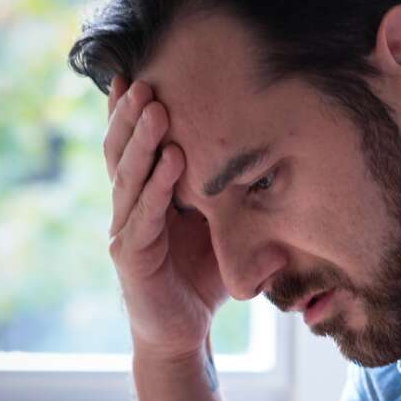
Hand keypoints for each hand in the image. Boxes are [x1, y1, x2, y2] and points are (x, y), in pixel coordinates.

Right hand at [104, 76, 227, 362]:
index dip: (129, 110)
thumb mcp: (222, 223)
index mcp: (145, 192)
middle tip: (145, 79)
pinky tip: (171, 163)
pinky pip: (143, 216)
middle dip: (132, 115)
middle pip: (122, 151)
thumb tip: (278, 152)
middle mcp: (127, 205)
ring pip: (129, 177)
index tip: (137, 70)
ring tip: (157, 108)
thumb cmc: (203, 273)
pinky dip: (157, 188)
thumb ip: (232, 191)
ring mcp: (124, 229)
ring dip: (143, 141)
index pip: (132, 143)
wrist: (184, 331)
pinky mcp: (130, 256)